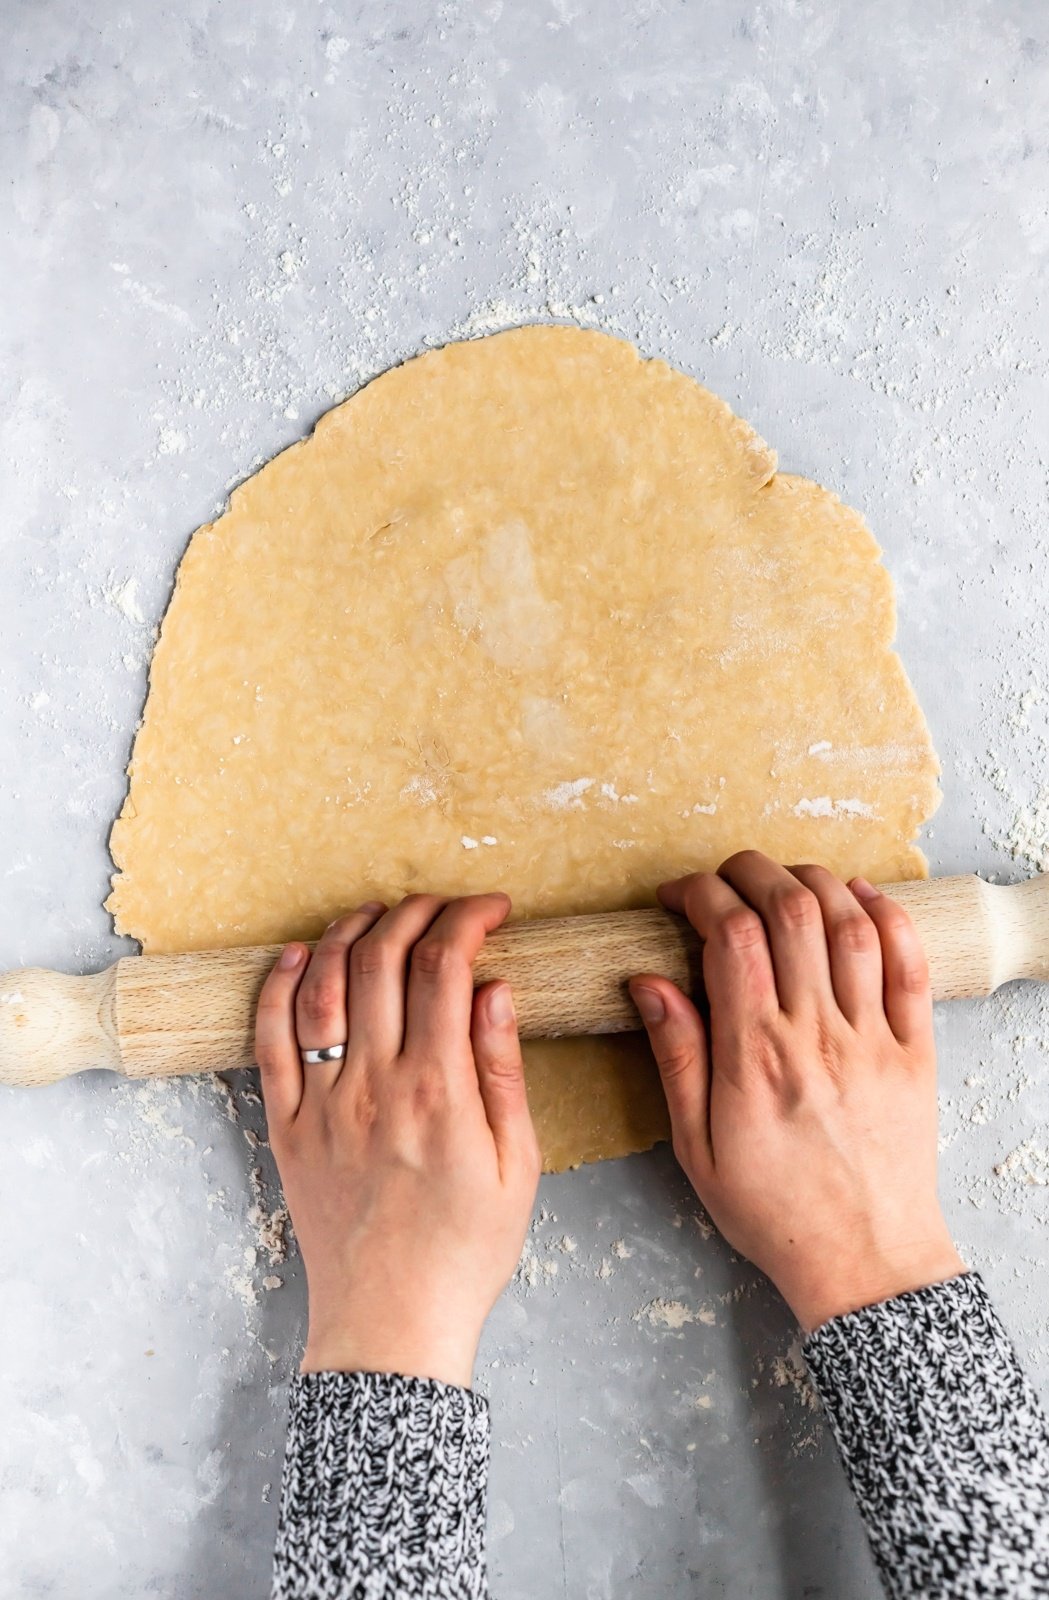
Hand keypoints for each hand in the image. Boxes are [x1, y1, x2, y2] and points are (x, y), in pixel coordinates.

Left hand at [255, 893, 540, 1386]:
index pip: (445, 968)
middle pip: (381, 961)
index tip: (491, 909)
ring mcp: (321, 1104)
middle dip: (413, 913)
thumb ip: (502, 1070)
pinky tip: (298, 955)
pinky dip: (279, 987)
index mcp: (439, 1092)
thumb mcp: (518, 1164)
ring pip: (321, 986)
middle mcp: (373, 1086)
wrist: (393, 1324)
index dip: (467, 920)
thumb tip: (496, 988)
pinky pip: (270, 1040)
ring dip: (348, 933)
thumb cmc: (466, 1251)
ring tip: (376, 913)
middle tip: (440, 905)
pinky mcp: (285, 1127)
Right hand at [629, 852, 962, 1331]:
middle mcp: (817, 1035)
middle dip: (750, 871)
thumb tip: (649, 982)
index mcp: (756, 1057)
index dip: (700, 894)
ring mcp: (873, 1039)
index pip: (731, 935)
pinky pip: (910, 963)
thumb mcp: (696, 1147)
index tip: (678, 895)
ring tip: (783, 880)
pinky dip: (886, 915)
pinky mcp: (915, 1051)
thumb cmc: (775, 1212)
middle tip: (724, 877)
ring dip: (814, 881)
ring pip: (849, 924)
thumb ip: (676, 1056)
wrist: (865, 1262)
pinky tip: (859, 897)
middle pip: (791, 910)